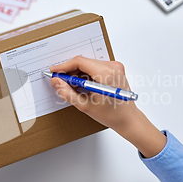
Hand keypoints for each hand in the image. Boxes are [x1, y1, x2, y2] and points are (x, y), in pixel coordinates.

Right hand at [50, 56, 165, 157]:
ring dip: (78, 73)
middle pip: (84, 62)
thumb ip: (67, 92)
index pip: (79, 62)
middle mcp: (112, 67)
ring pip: (88, 64)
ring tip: (72, 86)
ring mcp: (115, 67)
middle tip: (59, 80)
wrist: (128, 119)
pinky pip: (95, 67)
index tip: (54, 71)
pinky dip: (86, 74)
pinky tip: (82, 85)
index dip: (64, 66)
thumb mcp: (85, 105)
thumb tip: (56, 82)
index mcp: (106, 74)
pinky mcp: (115, 69)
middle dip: (70, 71)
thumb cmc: (112, 115)